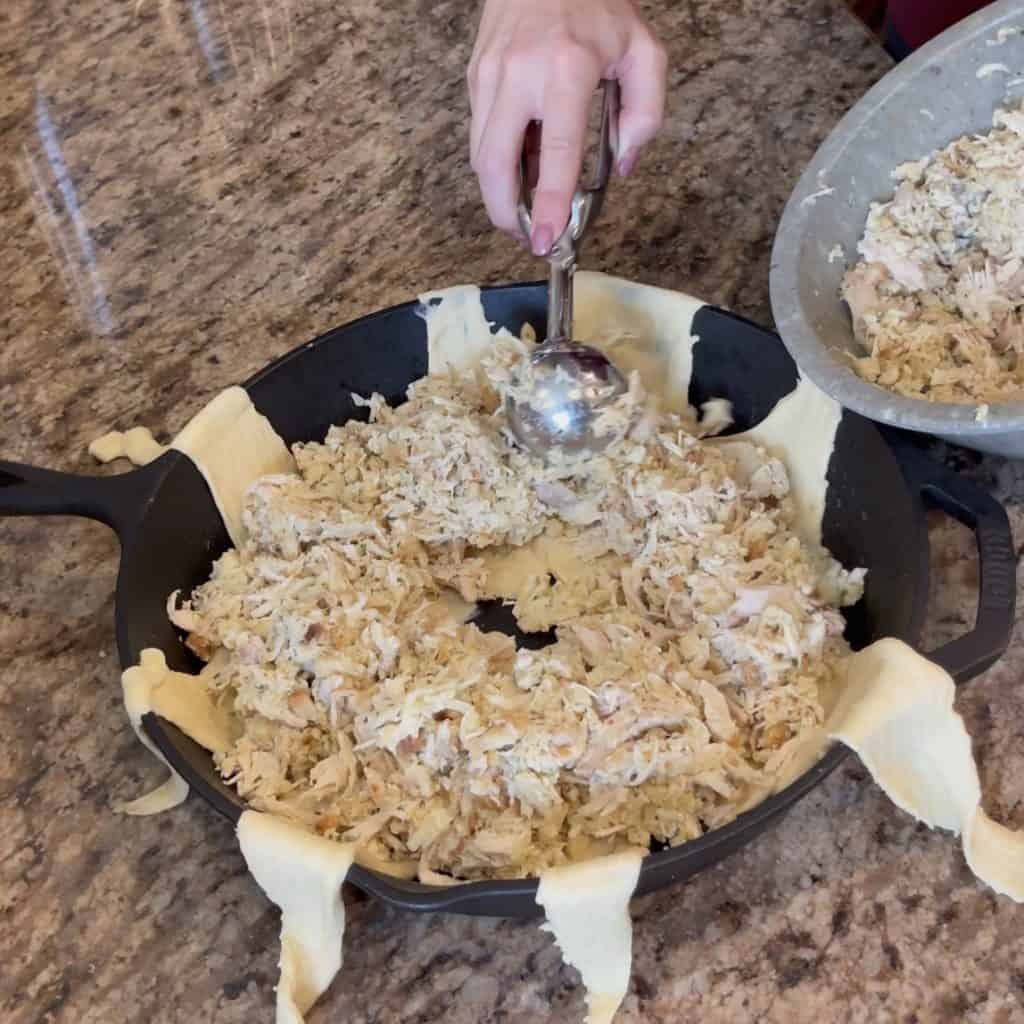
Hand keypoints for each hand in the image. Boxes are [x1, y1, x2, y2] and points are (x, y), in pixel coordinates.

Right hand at [468, 0, 666, 254]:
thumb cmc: (595, 4)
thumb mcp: (643, 51)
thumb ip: (646, 114)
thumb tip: (623, 164)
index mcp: (566, 72)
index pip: (555, 154)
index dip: (548, 204)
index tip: (547, 239)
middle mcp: (520, 75)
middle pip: (495, 166)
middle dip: (506, 214)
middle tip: (528, 235)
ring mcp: (490, 76)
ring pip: (481, 157)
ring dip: (500, 191)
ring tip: (527, 204)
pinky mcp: (475, 77)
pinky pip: (481, 134)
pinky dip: (498, 161)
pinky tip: (522, 164)